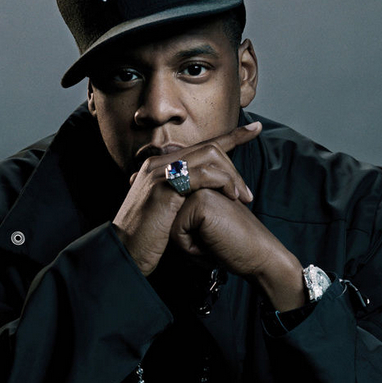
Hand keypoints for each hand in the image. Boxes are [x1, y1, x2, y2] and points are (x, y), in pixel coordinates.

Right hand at [112, 121, 261, 275]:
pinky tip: (230, 197)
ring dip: (232, 177)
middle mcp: (159, 162)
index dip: (231, 136)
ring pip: (209, 157)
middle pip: (209, 148)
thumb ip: (182, 196)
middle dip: (234, 168)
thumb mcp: (167, 211)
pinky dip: (222, 183)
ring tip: (242, 198)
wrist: (126, 253)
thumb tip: (205, 194)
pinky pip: (202, 174)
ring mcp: (160, 172)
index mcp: (160, 165)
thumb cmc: (149, 238)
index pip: (201, 145)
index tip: (255, 130)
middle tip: (246, 194)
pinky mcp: (164, 186)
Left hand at [170, 189, 305, 310]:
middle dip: (186, 237)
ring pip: (169, 225)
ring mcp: (200, 188)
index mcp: (201, 181)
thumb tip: (156, 217)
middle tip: (215, 241)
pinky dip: (191, 248)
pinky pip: (176, 233)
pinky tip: (213, 246)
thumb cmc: (232, 245)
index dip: (187, 235)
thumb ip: (182, 213)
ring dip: (188, 243)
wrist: (259, 256)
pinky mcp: (200, 202)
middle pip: (167, 217)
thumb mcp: (203, 225)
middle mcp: (200, 180)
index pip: (171, 210)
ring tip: (214, 242)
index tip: (214, 238)